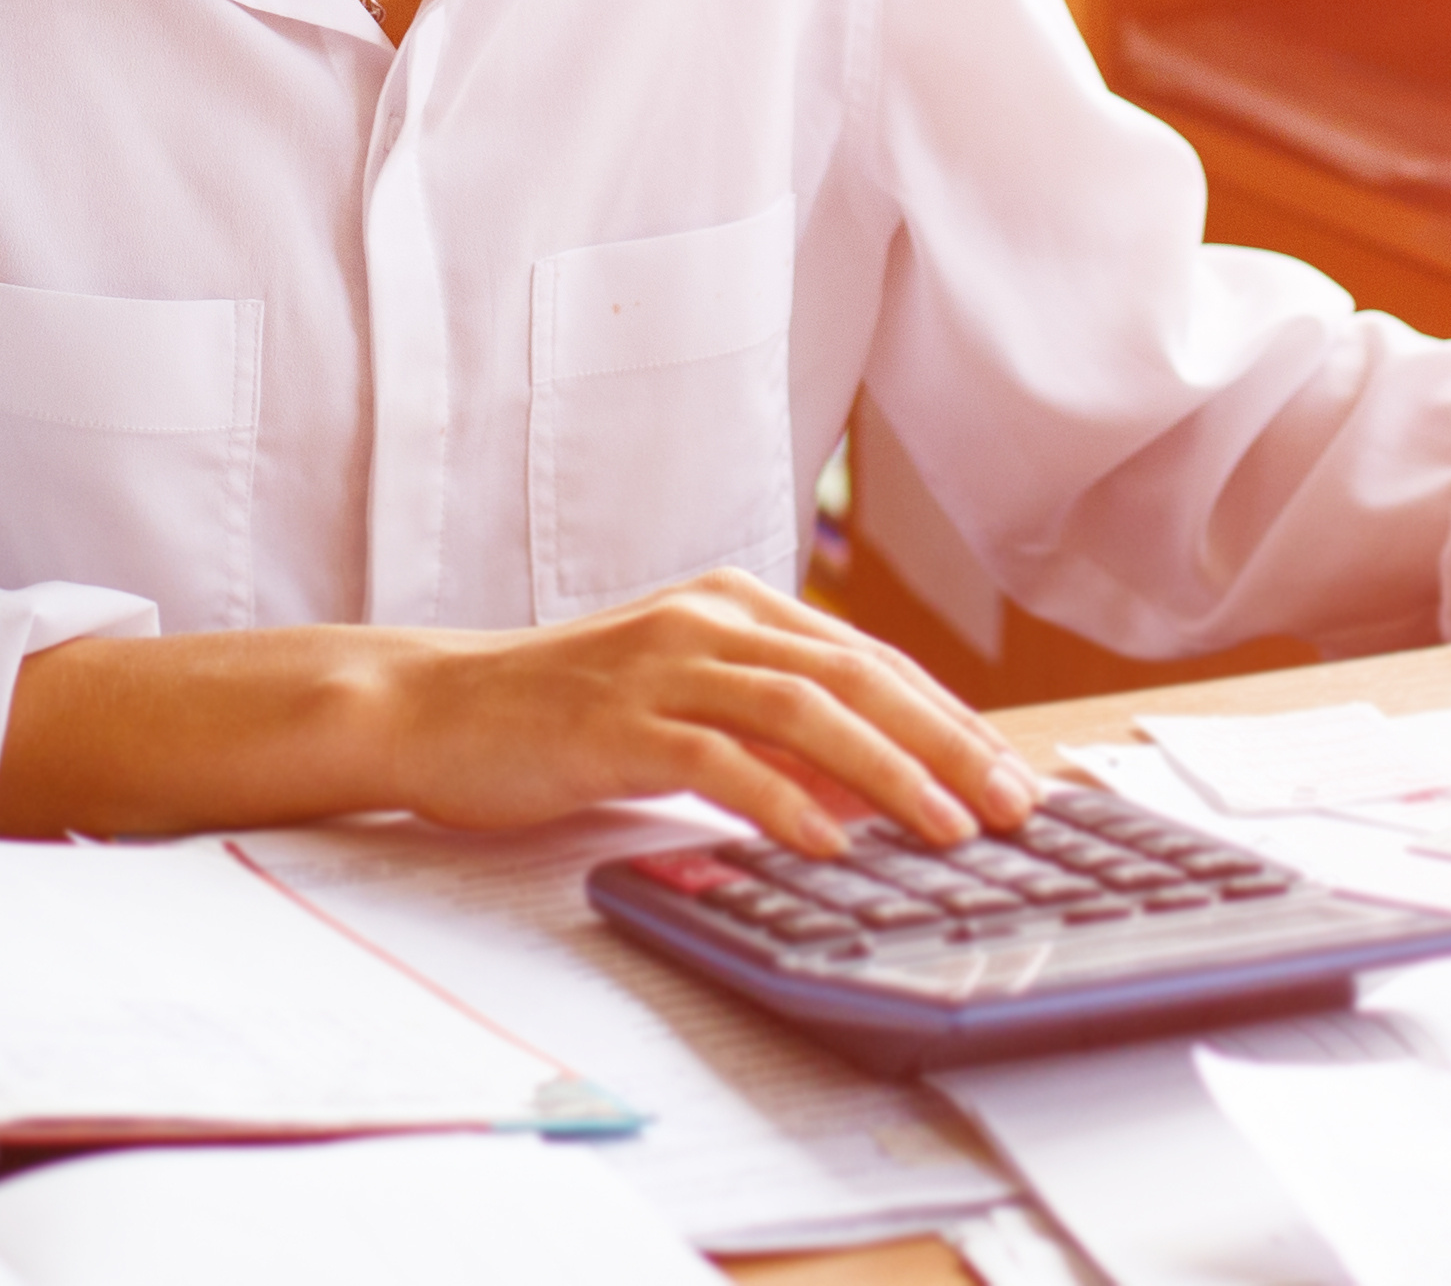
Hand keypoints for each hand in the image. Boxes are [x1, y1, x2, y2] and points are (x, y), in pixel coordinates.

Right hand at [350, 570, 1045, 856]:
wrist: (437, 708)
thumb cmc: (565, 716)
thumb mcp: (685, 703)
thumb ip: (770, 728)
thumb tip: (873, 787)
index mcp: (736, 606)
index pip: (870, 659)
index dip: (950, 715)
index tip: (1013, 772)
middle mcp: (709, 620)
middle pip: (857, 676)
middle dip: (947, 741)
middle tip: (1013, 803)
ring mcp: (661, 665)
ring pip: (804, 709)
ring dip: (889, 772)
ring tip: (947, 827)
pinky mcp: (615, 722)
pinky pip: (717, 758)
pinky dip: (782, 800)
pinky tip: (828, 844)